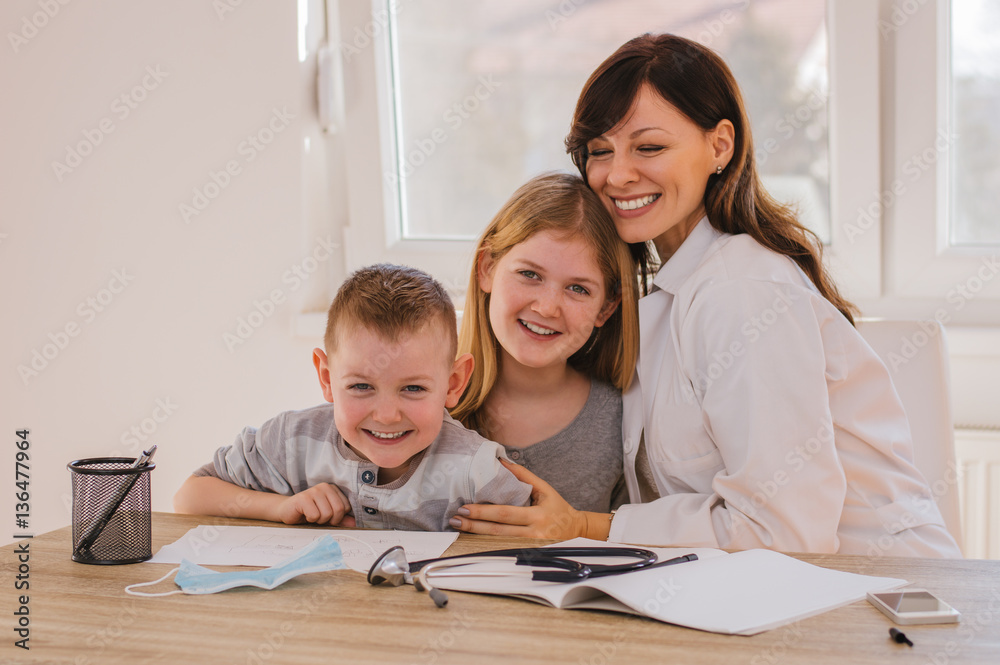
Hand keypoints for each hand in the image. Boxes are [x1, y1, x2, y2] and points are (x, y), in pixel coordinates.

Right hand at [275, 483, 355, 526]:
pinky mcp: (303, 498)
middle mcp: (324, 487)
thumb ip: (341, 518)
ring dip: (319, 520)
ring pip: (327, 514)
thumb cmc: (309, 513)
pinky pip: (314, 515)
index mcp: (333, 489)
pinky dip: (310, 520)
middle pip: (338, 510)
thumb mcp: (328, 516)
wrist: (288, 511)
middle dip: (330, 520)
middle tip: (319, 518)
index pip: (346, 507)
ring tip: (311, 515)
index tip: (328, 516)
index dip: (338, 517)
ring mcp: (313, 491)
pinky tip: (304, 514)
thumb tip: (354, 523)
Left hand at [450, 460, 595, 539]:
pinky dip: (487, 542)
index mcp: (538, 515)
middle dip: (474, 524)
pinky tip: (472, 537)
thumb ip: (524, 475)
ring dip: (476, 534)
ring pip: (498, 542)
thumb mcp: (544, 488)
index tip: (465, 507)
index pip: (506, 514)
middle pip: (498, 531)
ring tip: (458, 526)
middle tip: (455, 518)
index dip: (484, 512)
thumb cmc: (558, 507)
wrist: (575, 530)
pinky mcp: (528, 554)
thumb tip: (502, 461)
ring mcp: (530, 547)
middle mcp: (533, 534)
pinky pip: (504, 548)